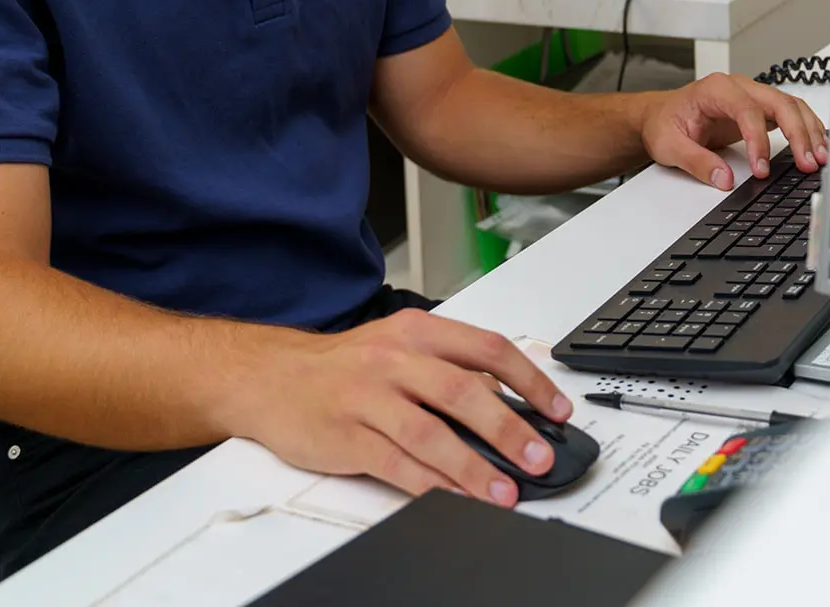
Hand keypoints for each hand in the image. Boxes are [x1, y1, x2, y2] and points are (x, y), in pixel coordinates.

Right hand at [229, 309, 571, 506]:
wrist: (272, 377)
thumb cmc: (345, 365)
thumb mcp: (398, 346)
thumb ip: (449, 367)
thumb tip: (511, 402)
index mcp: (417, 330)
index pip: (487, 348)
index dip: (529, 380)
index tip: (558, 410)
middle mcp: (395, 358)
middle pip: (464, 391)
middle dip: (509, 428)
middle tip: (540, 457)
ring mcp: (369, 397)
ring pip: (432, 432)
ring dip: (475, 467)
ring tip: (506, 491)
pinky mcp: (348, 436)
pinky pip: (398, 465)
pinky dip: (432, 486)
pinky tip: (457, 500)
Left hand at [638, 74, 828, 188]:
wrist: (661, 115)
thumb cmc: (665, 123)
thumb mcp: (669, 145)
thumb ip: (696, 162)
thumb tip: (724, 180)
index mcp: (716, 89)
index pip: (747, 110)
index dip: (759, 141)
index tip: (761, 170)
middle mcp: (739, 87)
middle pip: (779, 102)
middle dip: (798, 133)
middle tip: (809, 163)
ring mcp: (752, 96)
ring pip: (791, 106)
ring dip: (809, 131)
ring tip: (820, 159)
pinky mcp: (760, 109)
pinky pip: (790, 113)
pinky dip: (806, 128)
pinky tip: (817, 146)